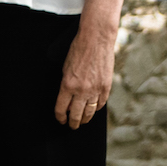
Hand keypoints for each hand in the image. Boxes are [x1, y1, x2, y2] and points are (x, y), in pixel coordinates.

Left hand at [56, 0, 127, 127]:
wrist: (96, 39)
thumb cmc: (78, 51)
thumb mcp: (65, 68)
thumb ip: (66, 85)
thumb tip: (67, 100)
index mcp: (67, 85)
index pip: (61, 108)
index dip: (60, 117)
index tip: (60, 120)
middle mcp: (81, 90)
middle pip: (76, 114)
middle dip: (72, 122)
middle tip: (71, 126)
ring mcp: (95, 89)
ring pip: (89, 111)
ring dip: (84, 118)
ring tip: (82, 121)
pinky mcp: (106, 87)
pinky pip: (100, 103)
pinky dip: (95, 108)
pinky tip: (92, 109)